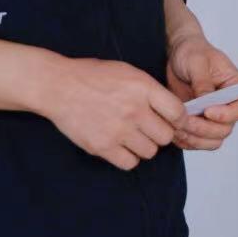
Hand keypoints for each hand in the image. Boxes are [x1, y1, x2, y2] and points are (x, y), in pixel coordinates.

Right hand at [35, 56, 184, 171]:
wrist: (59, 86)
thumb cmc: (93, 76)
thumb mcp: (129, 72)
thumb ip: (151, 91)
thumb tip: (173, 110)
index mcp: (143, 87)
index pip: (178, 113)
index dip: (178, 119)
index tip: (171, 120)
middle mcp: (134, 110)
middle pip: (166, 136)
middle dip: (160, 133)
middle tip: (148, 128)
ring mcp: (118, 130)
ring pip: (150, 152)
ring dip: (144, 146)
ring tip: (132, 136)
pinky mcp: (103, 146)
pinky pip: (130, 163)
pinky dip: (128, 157)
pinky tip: (120, 145)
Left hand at [166, 35, 237, 149]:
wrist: (178, 55)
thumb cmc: (192, 52)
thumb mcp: (197, 61)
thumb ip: (202, 82)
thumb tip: (205, 101)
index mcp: (235, 87)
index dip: (227, 115)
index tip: (208, 110)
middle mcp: (227, 105)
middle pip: (225, 129)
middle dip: (205, 129)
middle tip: (185, 120)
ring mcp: (213, 117)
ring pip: (212, 140)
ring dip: (195, 138)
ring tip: (177, 127)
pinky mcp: (199, 123)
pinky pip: (197, 141)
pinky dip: (186, 141)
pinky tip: (173, 131)